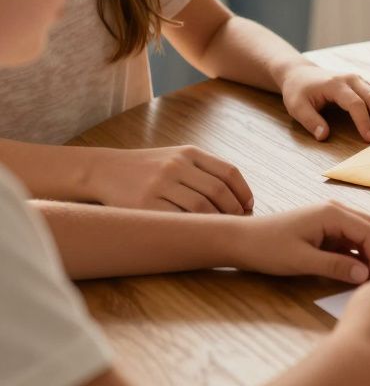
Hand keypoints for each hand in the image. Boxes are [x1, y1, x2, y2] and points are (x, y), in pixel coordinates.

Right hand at [89, 146, 252, 213]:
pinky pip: (176, 219)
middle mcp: (176, 166)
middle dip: (233, 209)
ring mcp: (159, 184)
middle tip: (237, 221)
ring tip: (219, 229)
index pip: (228, 172)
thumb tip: (241, 198)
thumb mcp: (178, 158)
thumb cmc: (150, 168)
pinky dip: (192, 227)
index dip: (243, 192)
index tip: (248, 206)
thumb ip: (205, 171)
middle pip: (218, 191)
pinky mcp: (144, 204)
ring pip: (200, 207)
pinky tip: (197, 232)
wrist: (104, 170)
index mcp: (189, 153)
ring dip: (215, 221)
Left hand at [232, 201, 369, 283]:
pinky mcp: (325, 228)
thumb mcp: (301, 261)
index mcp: (332, 213)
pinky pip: (350, 239)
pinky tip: (355, 271)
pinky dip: (358, 254)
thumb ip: (335, 266)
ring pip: (363, 233)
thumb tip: (365, 275)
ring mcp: (331, 218)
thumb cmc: (266, 248)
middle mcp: (336, 210)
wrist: (240, 240)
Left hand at [279, 63, 369, 142]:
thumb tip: (324, 136)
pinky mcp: (365, 83)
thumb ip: (310, 121)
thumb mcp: (297, 107)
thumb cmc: (298, 92)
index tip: (369, 139)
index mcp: (335, 84)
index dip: (364, 122)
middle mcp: (352, 79)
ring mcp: (361, 79)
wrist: (301, 73)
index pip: (356, 103)